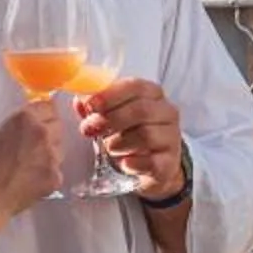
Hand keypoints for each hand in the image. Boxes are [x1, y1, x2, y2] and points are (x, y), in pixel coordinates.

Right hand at [0, 97, 64, 215]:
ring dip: (49, 153)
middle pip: (57, 125)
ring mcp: (51, 156)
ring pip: (59, 148)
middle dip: (48, 133)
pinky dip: (47, 175)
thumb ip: (19, 123)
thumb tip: (31, 122)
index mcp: (24, 117)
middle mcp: (42, 133)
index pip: (49, 106)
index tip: (39, 121)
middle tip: (31, 147)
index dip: (43, 115)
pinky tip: (29, 181)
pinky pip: (57, 170)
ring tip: (26, 166)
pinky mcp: (55, 177)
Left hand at [77, 78, 185, 199]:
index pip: (135, 86)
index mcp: (152, 93)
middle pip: (140, 110)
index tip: (91, 105)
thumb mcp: (112, 116)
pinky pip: (151, 161)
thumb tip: (80, 101)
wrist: (153, 165)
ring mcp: (171, 137)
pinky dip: (133, 163)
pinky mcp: (169, 162)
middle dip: (110, 119)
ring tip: (109, 148)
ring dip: (118, 143)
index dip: (111, 95)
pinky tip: (124, 163)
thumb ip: (96, 107)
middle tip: (89, 129)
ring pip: (145, 135)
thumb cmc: (130, 134)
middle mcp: (167, 112)